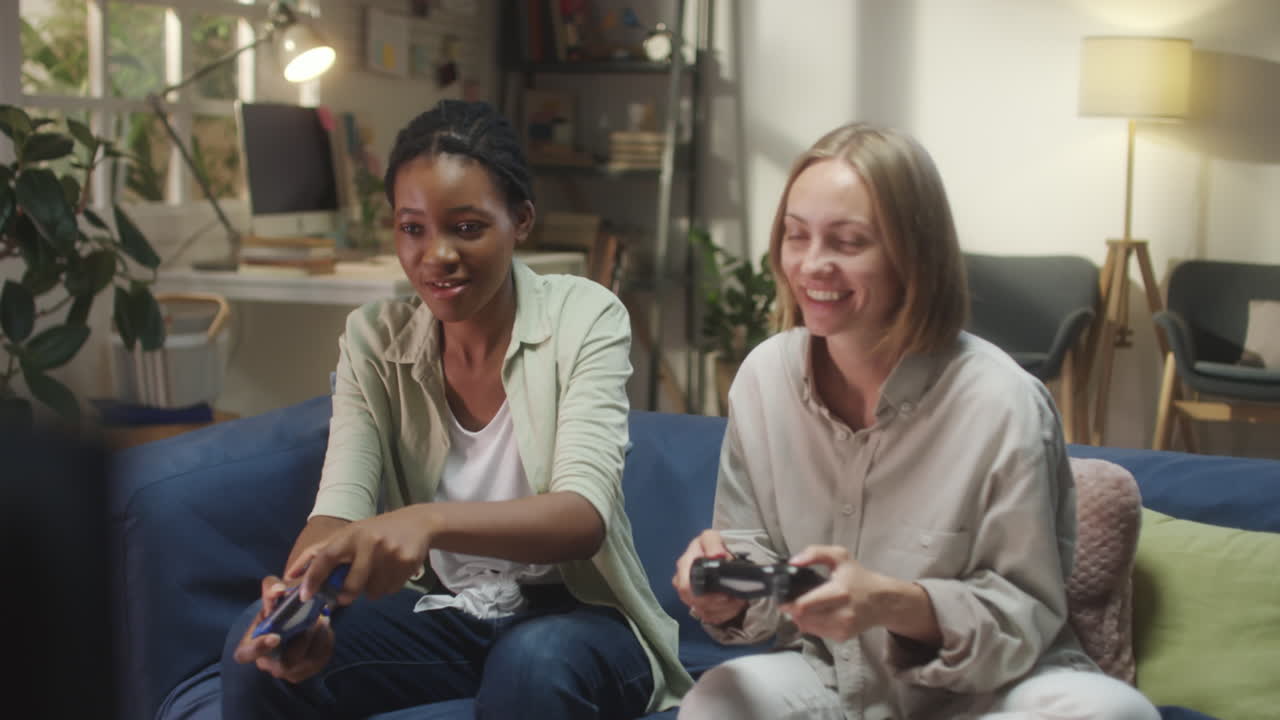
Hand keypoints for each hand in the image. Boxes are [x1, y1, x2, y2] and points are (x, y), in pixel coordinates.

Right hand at [231, 575, 335, 683]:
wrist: (295, 621)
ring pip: (308, 659)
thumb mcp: (271, 598)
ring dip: (318, 636)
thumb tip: (279, 590)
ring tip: (323, 618)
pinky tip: (325, 626)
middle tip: (315, 619)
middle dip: (302, 638)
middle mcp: (269, 665)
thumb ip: (270, 589)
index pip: (247, 655)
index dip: (259, 648)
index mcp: (250, 648)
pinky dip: (326, 639)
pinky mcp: (311, 668)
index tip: (275, 636)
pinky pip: (322, 656)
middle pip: (287, 660)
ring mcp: (291, 672)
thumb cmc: (277, 611)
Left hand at [288, 505, 436, 605]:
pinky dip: (387, 587)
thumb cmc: (376, 530)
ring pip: (372, 592)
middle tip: (346, 596)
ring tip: (378, 572)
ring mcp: (390, 552)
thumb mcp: (349, 534)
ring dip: (370, 590)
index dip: (313, 577)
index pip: (326, 557)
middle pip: (351, 585)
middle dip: (346, 595)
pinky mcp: (407, 562)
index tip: (304, 596)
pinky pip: (390, 590)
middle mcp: (370, 541)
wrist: (418, 523)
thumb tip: (290, 574)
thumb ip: (321, 553)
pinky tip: (392, 571)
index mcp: (351, 534)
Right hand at [672, 529, 747, 625]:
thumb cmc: (711, 545)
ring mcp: (691, 596)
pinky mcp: (700, 606)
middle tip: (735, 598)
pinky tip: (734, 606)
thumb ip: (713, 543)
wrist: (717, 553)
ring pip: (705, 613)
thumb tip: (716, 555)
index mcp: (684, 566)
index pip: (686, 587)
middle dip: (718, 604)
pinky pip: (710, 617)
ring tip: (738, 600)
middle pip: (696, 604)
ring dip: (725, 609)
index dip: (704, 595)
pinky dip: (725, 614)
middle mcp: (684, 583)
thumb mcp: (711, 537)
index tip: (724, 594)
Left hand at [780, 545, 888, 641]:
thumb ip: (815, 553)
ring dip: (800, 617)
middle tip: (793, 598)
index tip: (781, 596)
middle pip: (801, 618)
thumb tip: (793, 562)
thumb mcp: (839, 556)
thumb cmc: (858, 578)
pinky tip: (818, 613)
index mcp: (839, 592)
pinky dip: (811, 623)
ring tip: (806, 604)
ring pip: (806, 627)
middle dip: (792, 608)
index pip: (803, 605)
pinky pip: (816, 632)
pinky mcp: (842, 637)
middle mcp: (842, 614)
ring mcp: (842, 628)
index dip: (787, 602)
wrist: (881, 601)